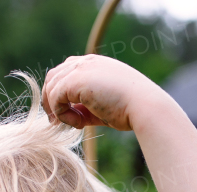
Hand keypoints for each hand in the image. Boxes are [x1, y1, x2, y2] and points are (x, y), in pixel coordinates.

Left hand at [40, 55, 168, 132]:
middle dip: (51, 100)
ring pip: (51, 87)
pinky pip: (55, 97)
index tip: (66, 114)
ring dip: (57, 109)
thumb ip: (85, 107)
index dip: (61, 93)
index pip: (66, 72)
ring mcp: (80, 69)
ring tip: (72, 125)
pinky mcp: (75, 81)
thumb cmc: (131, 109)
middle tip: (57, 122)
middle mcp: (85, 62)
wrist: (145, 106)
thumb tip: (71, 117)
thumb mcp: (104, 106)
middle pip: (53, 77)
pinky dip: (61, 114)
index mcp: (94, 64)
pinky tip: (79, 124)